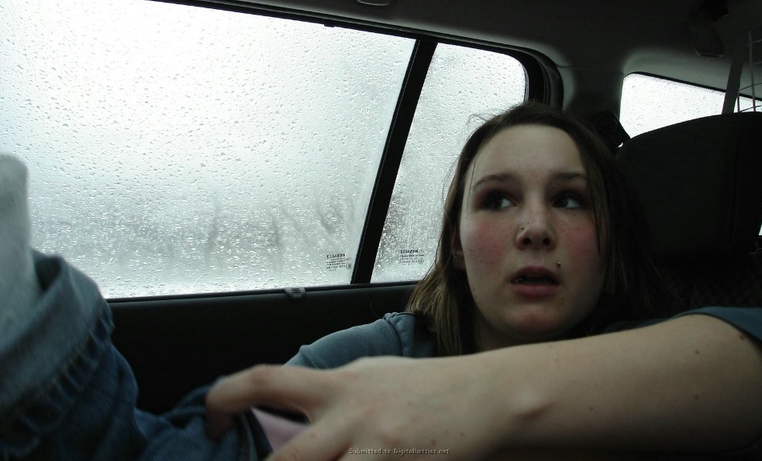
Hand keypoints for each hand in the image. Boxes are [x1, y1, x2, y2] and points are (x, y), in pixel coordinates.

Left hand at [206, 355, 509, 460]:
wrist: (485, 395)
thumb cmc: (427, 388)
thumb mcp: (370, 376)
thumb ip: (329, 395)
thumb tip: (288, 410)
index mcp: (339, 386)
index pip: (266, 380)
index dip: (225, 398)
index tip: (213, 420)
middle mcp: (350, 416)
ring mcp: (376, 449)